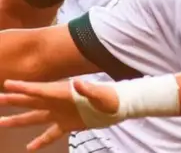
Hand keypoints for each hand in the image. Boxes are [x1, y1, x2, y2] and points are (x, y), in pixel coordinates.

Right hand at [0, 79, 118, 150]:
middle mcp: (58, 103)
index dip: (23, 87)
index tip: (8, 84)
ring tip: (1, 123)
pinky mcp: (67, 125)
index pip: (40, 90)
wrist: (119, 106)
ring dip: (18, 121)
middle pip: (31, 101)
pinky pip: (50, 134)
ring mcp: (61, 114)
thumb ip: (88, 89)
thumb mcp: (101, 93)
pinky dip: (40, 141)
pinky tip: (29, 147)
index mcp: (64, 93)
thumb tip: (76, 83)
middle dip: (14, 100)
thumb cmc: (111, 97)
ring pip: (35, 118)